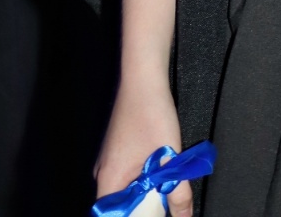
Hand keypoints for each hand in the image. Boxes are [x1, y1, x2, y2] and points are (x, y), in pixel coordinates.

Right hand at [95, 76, 191, 216]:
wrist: (144, 77)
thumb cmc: (152, 115)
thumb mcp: (169, 158)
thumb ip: (178, 193)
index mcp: (108, 180)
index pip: (113, 216)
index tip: (154, 214)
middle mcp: (103, 173)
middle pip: (119, 206)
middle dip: (142, 209)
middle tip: (164, 205)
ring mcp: (110, 161)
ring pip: (125, 190)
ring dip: (145, 194)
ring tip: (166, 192)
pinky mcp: (118, 150)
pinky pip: (127, 176)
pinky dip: (143, 181)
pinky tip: (161, 175)